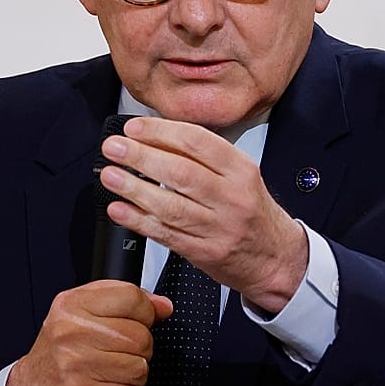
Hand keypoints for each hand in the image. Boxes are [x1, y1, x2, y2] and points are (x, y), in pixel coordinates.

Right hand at [1, 280, 173, 385]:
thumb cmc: (58, 356)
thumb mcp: (81, 316)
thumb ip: (123, 303)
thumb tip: (163, 306)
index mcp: (72, 305)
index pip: (132, 298)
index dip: (145, 314)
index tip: (137, 323)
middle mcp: (72, 331)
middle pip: (141, 337)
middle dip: (138, 351)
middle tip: (117, 356)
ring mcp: (76, 363)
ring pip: (140, 368)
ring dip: (133, 378)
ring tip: (111, 375)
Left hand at [98, 117, 308, 313]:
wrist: (274, 257)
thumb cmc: (251, 211)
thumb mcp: (240, 176)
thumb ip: (203, 158)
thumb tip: (154, 137)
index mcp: (240, 170)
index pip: (197, 142)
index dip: (160, 132)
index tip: (133, 128)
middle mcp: (231, 197)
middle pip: (181, 172)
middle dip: (141, 157)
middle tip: (114, 148)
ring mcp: (218, 227)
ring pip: (170, 205)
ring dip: (134, 189)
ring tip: (111, 176)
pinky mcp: (205, 252)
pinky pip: (166, 234)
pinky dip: (139, 221)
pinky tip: (120, 210)